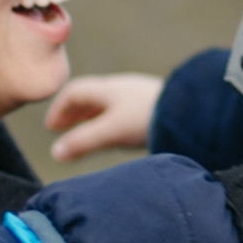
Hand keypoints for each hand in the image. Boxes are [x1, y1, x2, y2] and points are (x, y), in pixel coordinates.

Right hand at [44, 71, 161, 160]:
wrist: (191, 112)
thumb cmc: (148, 117)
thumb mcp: (110, 131)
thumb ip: (83, 142)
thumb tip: (56, 153)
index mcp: (108, 89)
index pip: (74, 92)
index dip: (59, 109)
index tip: (51, 128)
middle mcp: (122, 89)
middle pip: (90, 97)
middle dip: (73, 113)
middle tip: (62, 130)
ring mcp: (138, 97)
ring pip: (107, 105)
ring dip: (91, 119)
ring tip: (85, 135)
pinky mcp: (153, 108)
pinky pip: (123, 112)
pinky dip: (110, 123)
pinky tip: (116, 135)